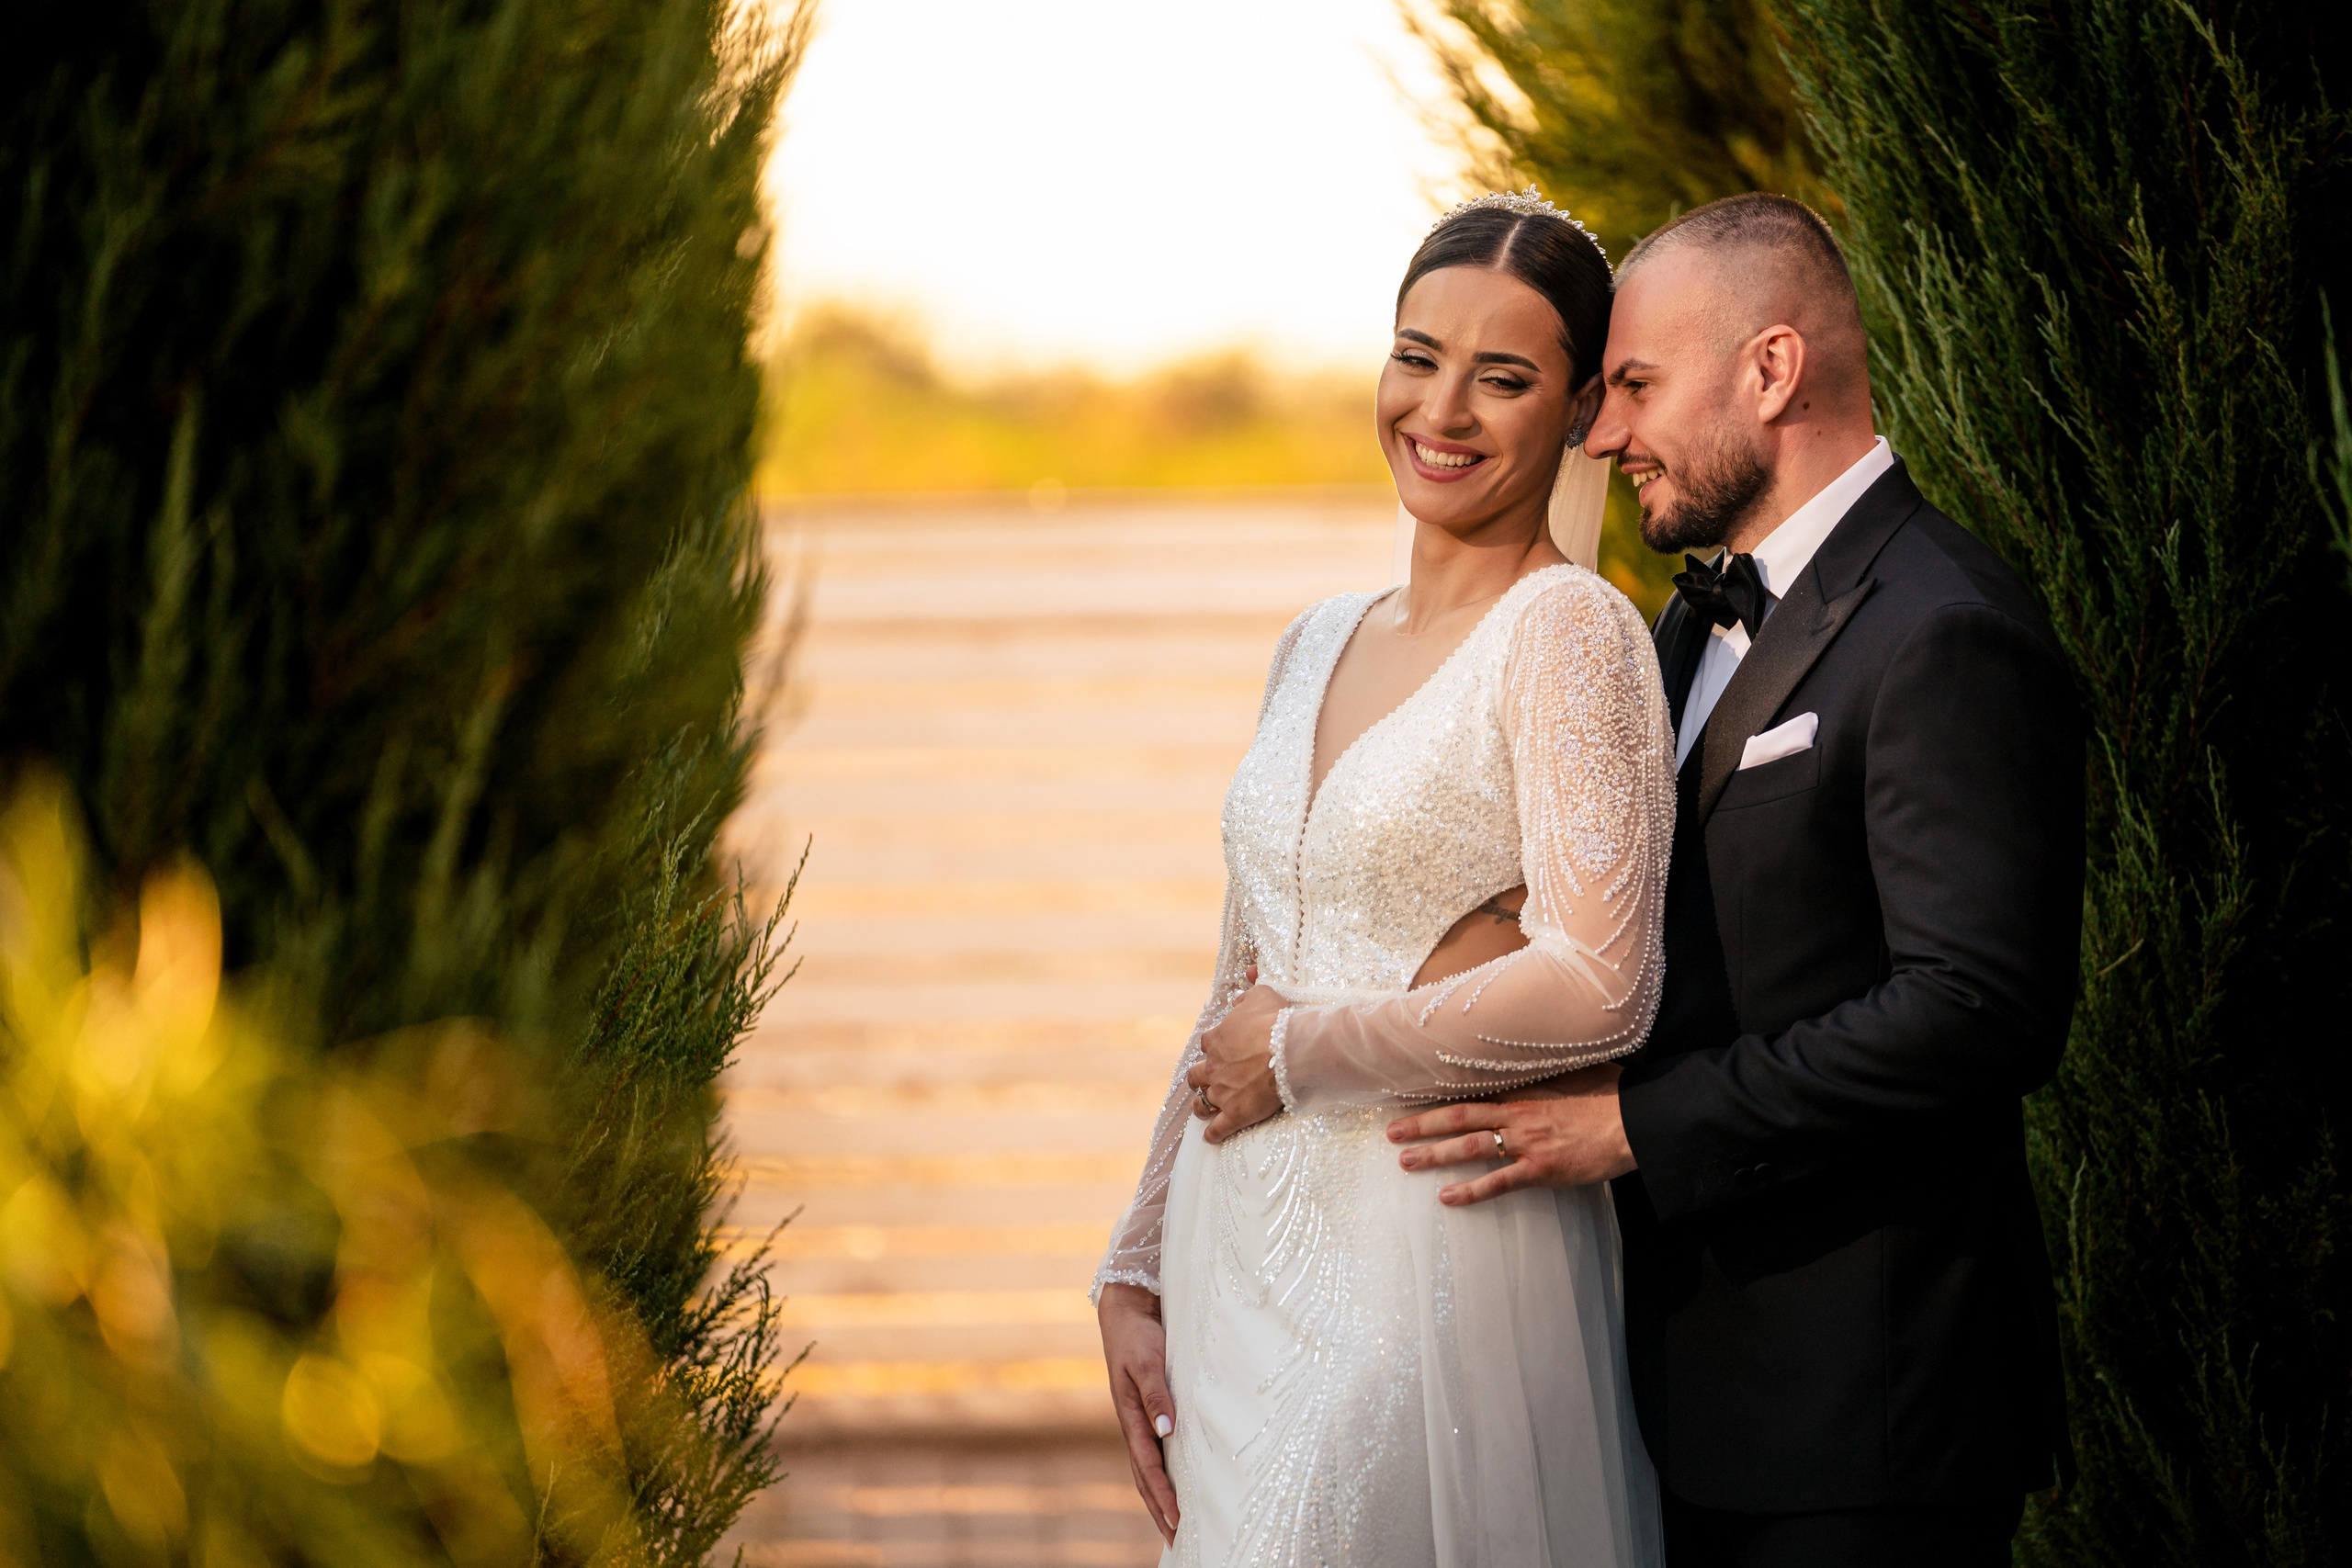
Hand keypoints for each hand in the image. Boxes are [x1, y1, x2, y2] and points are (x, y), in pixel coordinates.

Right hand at [1098, 1283, 1179, 1543]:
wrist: (1126, 1311)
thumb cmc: (1138, 1335)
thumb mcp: (1147, 1361)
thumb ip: (1156, 1394)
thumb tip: (1166, 1432)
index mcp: (1130, 1417)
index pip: (1148, 1466)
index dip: (1163, 1494)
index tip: (1178, 1520)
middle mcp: (1134, 1425)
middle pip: (1145, 1478)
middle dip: (1160, 1510)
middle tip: (1178, 1541)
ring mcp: (1139, 1421)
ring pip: (1149, 1470)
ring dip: (1161, 1499)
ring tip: (1176, 1527)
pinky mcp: (1149, 1412)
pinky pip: (1155, 1453)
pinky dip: (1164, 1475)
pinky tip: (1178, 1485)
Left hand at [1185, 981, 1286, 1142]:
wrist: (1291, 1049)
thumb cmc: (1278, 1020)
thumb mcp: (1262, 994)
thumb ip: (1251, 988)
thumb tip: (1248, 975)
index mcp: (1217, 1038)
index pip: (1207, 1043)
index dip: (1213, 1047)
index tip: (1220, 1050)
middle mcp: (1213, 1066)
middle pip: (1196, 1075)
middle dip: (1199, 1078)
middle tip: (1207, 1080)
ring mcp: (1222, 1092)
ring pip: (1201, 1102)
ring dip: (1201, 1105)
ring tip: (1203, 1109)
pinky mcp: (1235, 1113)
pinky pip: (1217, 1128)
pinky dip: (1212, 1134)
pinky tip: (1210, 1137)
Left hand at [1386, 1062, 1634, 1203]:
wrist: (1635, 1119)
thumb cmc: (1610, 1092)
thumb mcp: (1573, 1069)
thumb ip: (1546, 1070)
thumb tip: (1532, 1060)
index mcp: (1523, 1089)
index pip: (1470, 1092)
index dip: (1438, 1096)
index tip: (1410, 1098)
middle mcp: (1517, 1114)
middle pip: (1459, 1118)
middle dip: (1422, 1125)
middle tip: (1391, 1134)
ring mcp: (1527, 1143)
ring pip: (1470, 1148)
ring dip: (1435, 1155)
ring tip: (1405, 1162)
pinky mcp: (1541, 1169)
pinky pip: (1498, 1182)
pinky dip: (1471, 1191)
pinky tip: (1447, 1197)